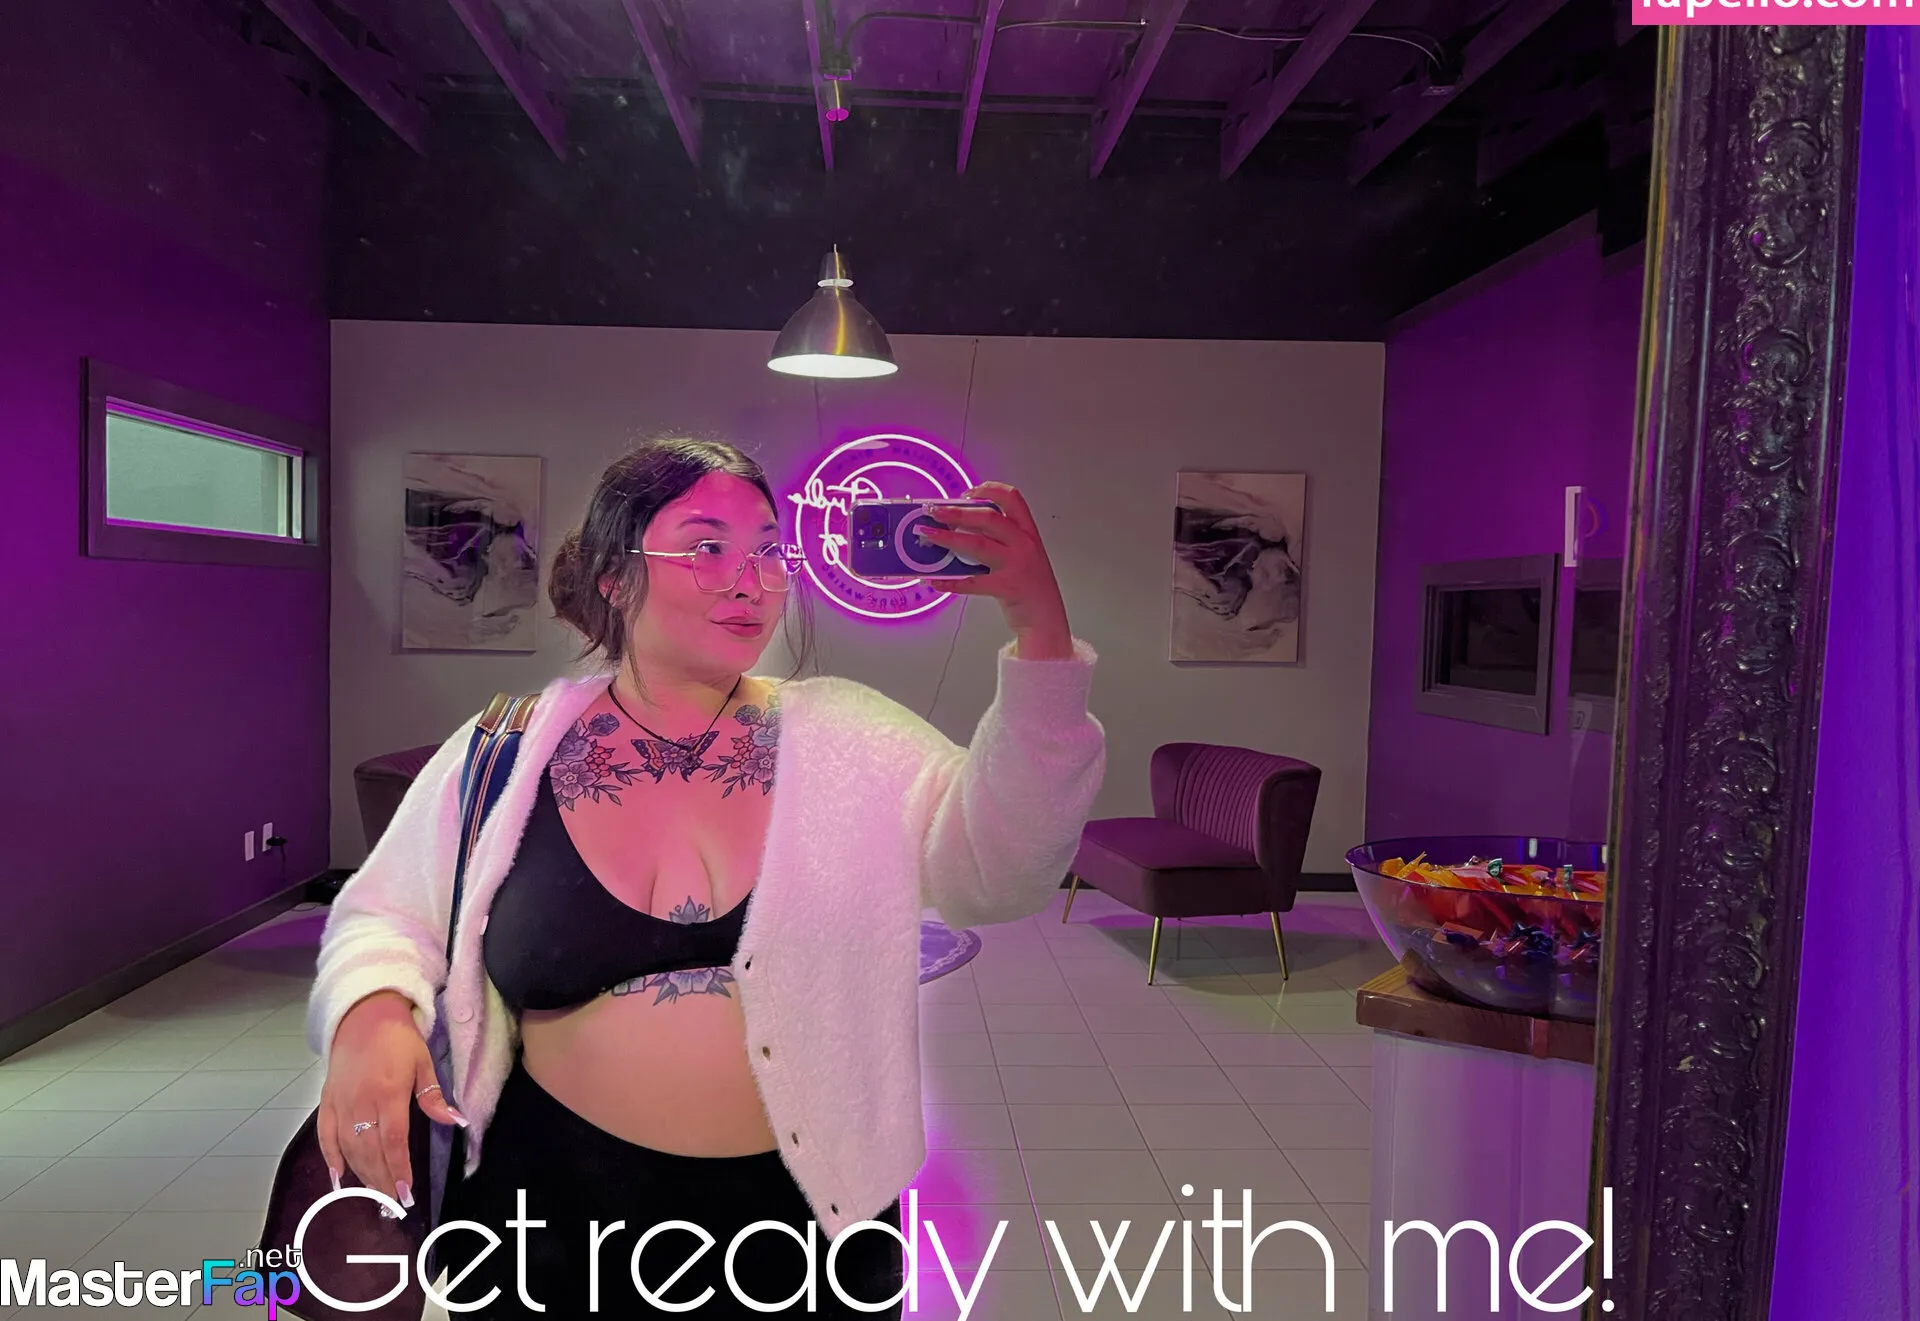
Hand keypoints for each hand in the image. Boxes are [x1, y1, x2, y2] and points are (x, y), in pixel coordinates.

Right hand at [318, 991, 466, 1213]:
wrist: (362, 1015)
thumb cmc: (399, 1039)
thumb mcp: (423, 1063)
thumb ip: (434, 1097)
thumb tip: (456, 1123)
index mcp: (387, 1092)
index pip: (393, 1140)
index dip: (398, 1168)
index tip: (405, 1192)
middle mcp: (360, 1102)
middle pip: (369, 1150)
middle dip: (382, 1180)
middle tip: (392, 1204)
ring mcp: (340, 1102)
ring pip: (348, 1147)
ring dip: (362, 1174)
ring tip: (374, 1196)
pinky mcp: (326, 1100)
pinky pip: (325, 1134)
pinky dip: (331, 1157)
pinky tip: (339, 1178)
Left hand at [914, 483, 1073, 658]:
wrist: (1046, 617)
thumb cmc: (1031, 586)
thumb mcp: (1021, 555)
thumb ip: (997, 542)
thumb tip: (958, 531)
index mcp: (1027, 533)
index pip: (1011, 499)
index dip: (988, 490)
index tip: (967, 493)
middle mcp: (1023, 544)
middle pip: (988, 518)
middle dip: (957, 512)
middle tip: (934, 511)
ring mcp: (1016, 565)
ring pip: (977, 545)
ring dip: (947, 538)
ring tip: (928, 535)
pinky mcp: (1006, 587)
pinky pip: (972, 582)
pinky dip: (950, 581)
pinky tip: (935, 579)